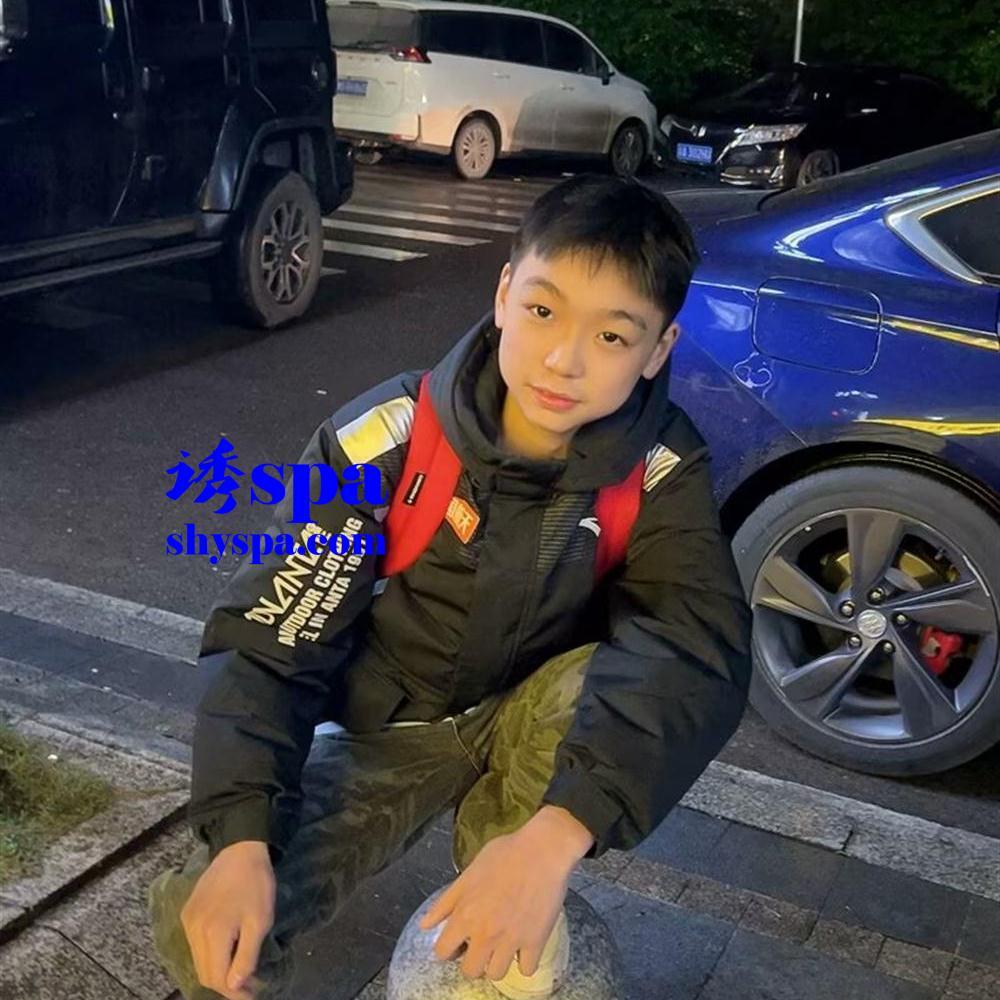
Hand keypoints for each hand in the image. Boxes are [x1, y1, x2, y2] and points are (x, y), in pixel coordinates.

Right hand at [180, 840, 275, 999]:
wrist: (240, 849)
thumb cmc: (256, 884)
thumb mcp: (260, 921)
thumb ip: (246, 956)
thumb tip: (235, 985)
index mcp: (213, 933)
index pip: (217, 977)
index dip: (234, 992)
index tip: (252, 994)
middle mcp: (194, 930)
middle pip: (204, 972)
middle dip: (224, 985)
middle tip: (247, 987)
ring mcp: (188, 921)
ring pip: (198, 960)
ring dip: (216, 970)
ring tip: (237, 971)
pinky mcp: (187, 913)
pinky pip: (195, 945)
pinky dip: (209, 954)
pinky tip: (225, 951)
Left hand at [417, 825, 574, 982]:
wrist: (543, 850)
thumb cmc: (504, 854)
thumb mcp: (469, 874)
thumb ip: (445, 902)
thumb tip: (424, 925)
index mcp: (465, 915)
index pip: (442, 952)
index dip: (448, 948)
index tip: (459, 941)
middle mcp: (485, 933)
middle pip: (470, 971)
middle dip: (473, 960)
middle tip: (482, 944)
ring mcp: (511, 940)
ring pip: (496, 974)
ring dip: (497, 962)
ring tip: (503, 945)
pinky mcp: (536, 942)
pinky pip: (526, 970)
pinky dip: (524, 960)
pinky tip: (524, 945)